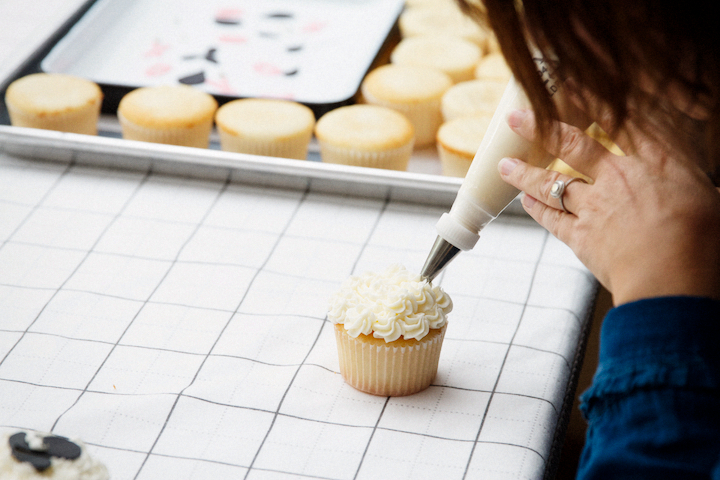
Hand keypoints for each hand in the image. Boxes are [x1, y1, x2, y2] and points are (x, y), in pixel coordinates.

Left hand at [498, 109, 719, 305]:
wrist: (672, 279)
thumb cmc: (705, 243)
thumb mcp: (711, 198)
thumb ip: (693, 184)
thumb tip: (704, 188)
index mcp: (658, 162)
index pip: (622, 120)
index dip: (593, 99)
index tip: (571, 83)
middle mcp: (619, 177)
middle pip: (573, 144)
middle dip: (541, 127)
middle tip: (517, 118)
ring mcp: (595, 207)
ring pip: (551, 182)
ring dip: (525, 172)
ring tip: (505, 164)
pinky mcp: (581, 237)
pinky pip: (552, 219)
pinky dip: (536, 209)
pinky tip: (524, 200)